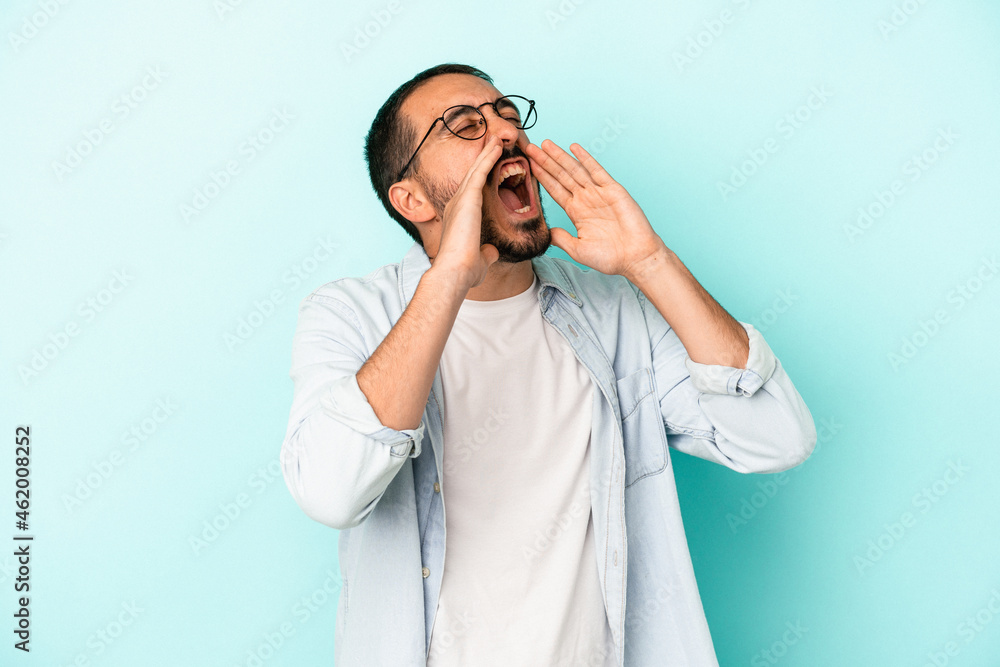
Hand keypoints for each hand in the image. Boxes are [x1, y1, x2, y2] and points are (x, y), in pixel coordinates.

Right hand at [432, 136, 501, 289]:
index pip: (473, 190)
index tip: (491, 166)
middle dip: (483, 158)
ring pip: (476, 169)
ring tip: (496, 138)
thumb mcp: (479, 260)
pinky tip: (497, 147)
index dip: (481, 176)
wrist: (454, 272)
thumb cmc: (464, 270)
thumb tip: (490, 253)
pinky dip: (488, 158)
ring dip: (487, 152)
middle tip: (493, 141)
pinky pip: (480, 172)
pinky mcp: (468, 198)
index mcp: (459, 216)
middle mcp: (457, 204)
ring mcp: (461, 199)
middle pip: (472, 175)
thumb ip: (485, 253)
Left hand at [525, 139, 665, 276]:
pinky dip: (585, 159)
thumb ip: (561, 239)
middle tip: (531, 147)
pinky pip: (596, 171)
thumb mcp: (578, 249)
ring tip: (545, 145)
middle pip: (561, 176)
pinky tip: (574, 148)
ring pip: (575, 170)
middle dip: (546, 162)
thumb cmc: (610, 257)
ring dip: (560, 157)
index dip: (542, 177)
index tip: (529, 165)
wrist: (635, 257)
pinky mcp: (613, 190)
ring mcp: (598, 193)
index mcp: (576, 212)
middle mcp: (585, 199)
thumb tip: (546, 231)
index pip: (555, 190)